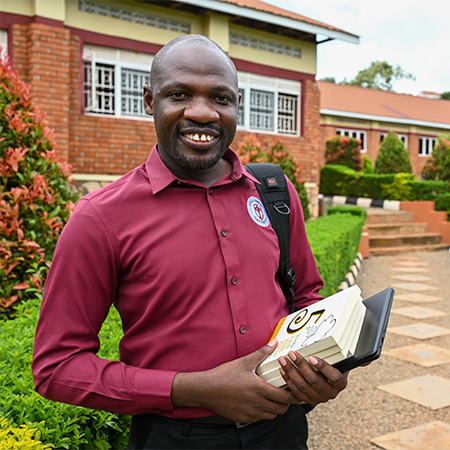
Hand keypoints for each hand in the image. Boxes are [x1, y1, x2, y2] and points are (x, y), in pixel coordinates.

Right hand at [171, 340, 300, 423]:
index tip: (294, 391)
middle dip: (285, 402)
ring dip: (274, 408)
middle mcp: (257, 404)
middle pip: (281, 409)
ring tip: (271, 397)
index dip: (293, 396)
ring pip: (271, 415)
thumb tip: (274, 343)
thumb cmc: (224, 375)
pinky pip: (259, 418)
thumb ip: (262, 353)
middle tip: (284, 393)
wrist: (206, 389)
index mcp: (260, 389)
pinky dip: (263, 412)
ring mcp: (250, 413)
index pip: (284, 398)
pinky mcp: (243, 418)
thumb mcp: (244, 362)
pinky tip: (258, 402)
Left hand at [278, 352, 347, 405]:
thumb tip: (369, 361)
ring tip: (284, 360)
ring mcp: (319, 398)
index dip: (323, 367)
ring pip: (303, 386)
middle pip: (314, 380)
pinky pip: (296, 392)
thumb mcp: (342, 362)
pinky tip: (282, 370)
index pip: (334, 377)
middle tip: (292, 354)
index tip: (312, 357)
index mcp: (340, 383)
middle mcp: (331, 393)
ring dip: (291, 372)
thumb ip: (352, 359)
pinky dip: (288, 380)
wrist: (326, 380)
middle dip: (301, 366)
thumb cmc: (333, 367)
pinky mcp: (308, 400)